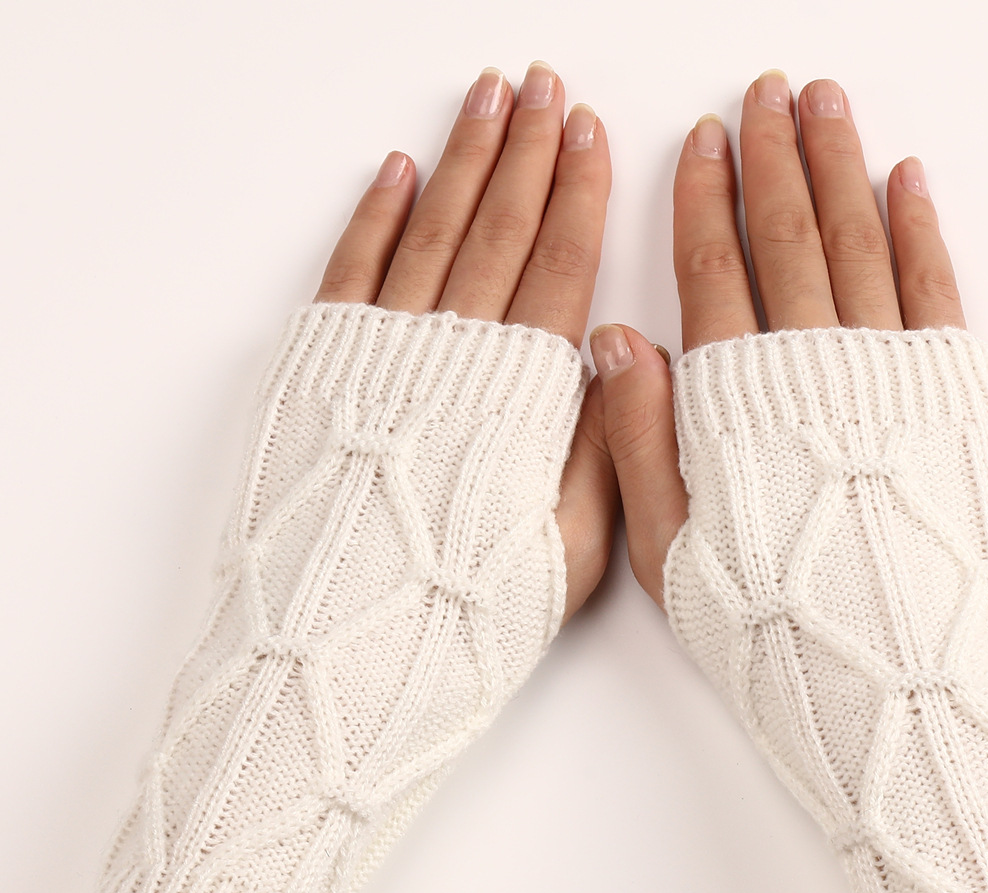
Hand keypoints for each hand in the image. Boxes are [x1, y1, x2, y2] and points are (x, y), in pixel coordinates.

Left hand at [314, 62, 616, 621]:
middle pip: (498, 230)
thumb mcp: (569, 552)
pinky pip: (352, 270)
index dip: (578, 195)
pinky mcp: (319, 370)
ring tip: (487, 98)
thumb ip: (597, 451)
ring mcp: (380, 355)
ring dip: (461, 160)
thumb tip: (609, 359)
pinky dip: (375, 215)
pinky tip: (397, 171)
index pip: (560, 268)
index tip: (590, 133)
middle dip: (526, 150)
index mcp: (520, 397)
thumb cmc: (465, 615)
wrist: (344, 652)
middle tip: (545, 86)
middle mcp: (450, 357)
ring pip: (430, 232)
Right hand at [591, 71, 965, 606]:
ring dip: (839, 167)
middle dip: (773, 159)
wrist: (891, 680)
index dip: (705, 200)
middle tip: (765, 94)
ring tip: (824, 105)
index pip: (712, 271)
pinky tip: (904, 180)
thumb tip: (615, 340)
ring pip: (857, 242)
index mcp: (737, 402)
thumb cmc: (771, 627)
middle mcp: (813, 369)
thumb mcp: (670, 552)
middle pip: (787, 237)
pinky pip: (933, 288)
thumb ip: (642, 442)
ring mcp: (889, 374)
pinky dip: (918, 228)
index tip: (703, 142)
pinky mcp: (953, 394)